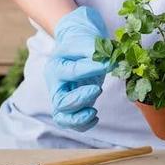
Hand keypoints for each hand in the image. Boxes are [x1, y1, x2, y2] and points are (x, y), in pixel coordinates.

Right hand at [45, 6, 108, 130]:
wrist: (78, 45)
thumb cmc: (81, 42)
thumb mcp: (86, 41)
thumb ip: (94, 51)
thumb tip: (108, 63)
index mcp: (56, 67)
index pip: (71, 72)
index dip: (90, 69)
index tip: (108, 65)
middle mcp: (56, 85)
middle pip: (61, 102)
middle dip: (80, 99)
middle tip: (97, 90)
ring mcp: (64, 96)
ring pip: (63, 117)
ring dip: (78, 119)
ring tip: (94, 111)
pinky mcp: (73, 104)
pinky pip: (72, 121)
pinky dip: (83, 124)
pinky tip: (95, 116)